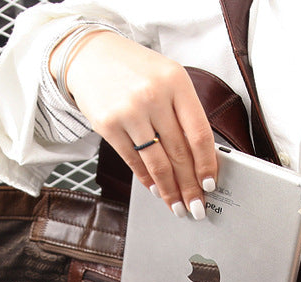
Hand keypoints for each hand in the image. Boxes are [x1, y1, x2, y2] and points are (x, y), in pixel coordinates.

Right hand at [62, 31, 216, 218]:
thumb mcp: (167, 78)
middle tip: (196, 207)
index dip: (207, 165)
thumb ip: (184, 112)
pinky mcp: (108, 125)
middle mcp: (154, 95)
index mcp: (176, 81)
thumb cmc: (135, 70)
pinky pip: (133, 161)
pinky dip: (147, 179)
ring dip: (169, 191)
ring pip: (157, 163)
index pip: (200, 134)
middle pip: (180, 153)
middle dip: (190, 187)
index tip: (210, 184)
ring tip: (177, 206)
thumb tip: (200, 159)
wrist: (89, 55)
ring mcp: (130, 111)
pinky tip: (156, 189)